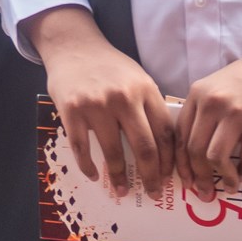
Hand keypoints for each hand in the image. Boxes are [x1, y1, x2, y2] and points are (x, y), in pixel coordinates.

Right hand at [28, 6, 174, 198]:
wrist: (74, 46)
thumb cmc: (110, 66)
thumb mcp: (138, 78)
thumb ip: (150, 107)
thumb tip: (164, 147)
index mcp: (145, 90)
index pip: (165, 133)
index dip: (169, 160)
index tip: (170, 178)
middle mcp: (123, 98)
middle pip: (144, 147)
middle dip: (151, 177)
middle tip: (153, 194)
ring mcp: (96, 105)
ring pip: (114, 152)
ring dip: (119, 177)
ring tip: (123, 191)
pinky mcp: (72, 111)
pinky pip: (82, 148)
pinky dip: (89, 166)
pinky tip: (95, 175)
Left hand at [176, 30, 241, 198]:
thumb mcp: (219, 85)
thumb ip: (205, 110)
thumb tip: (196, 152)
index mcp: (198, 93)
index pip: (180, 135)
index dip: (182, 163)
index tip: (186, 179)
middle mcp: (213, 102)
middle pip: (195, 149)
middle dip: (199, 176)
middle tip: (205, 191)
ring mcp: (236, 112)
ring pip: (215, 158)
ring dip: (222, 178)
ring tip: (229, 185)